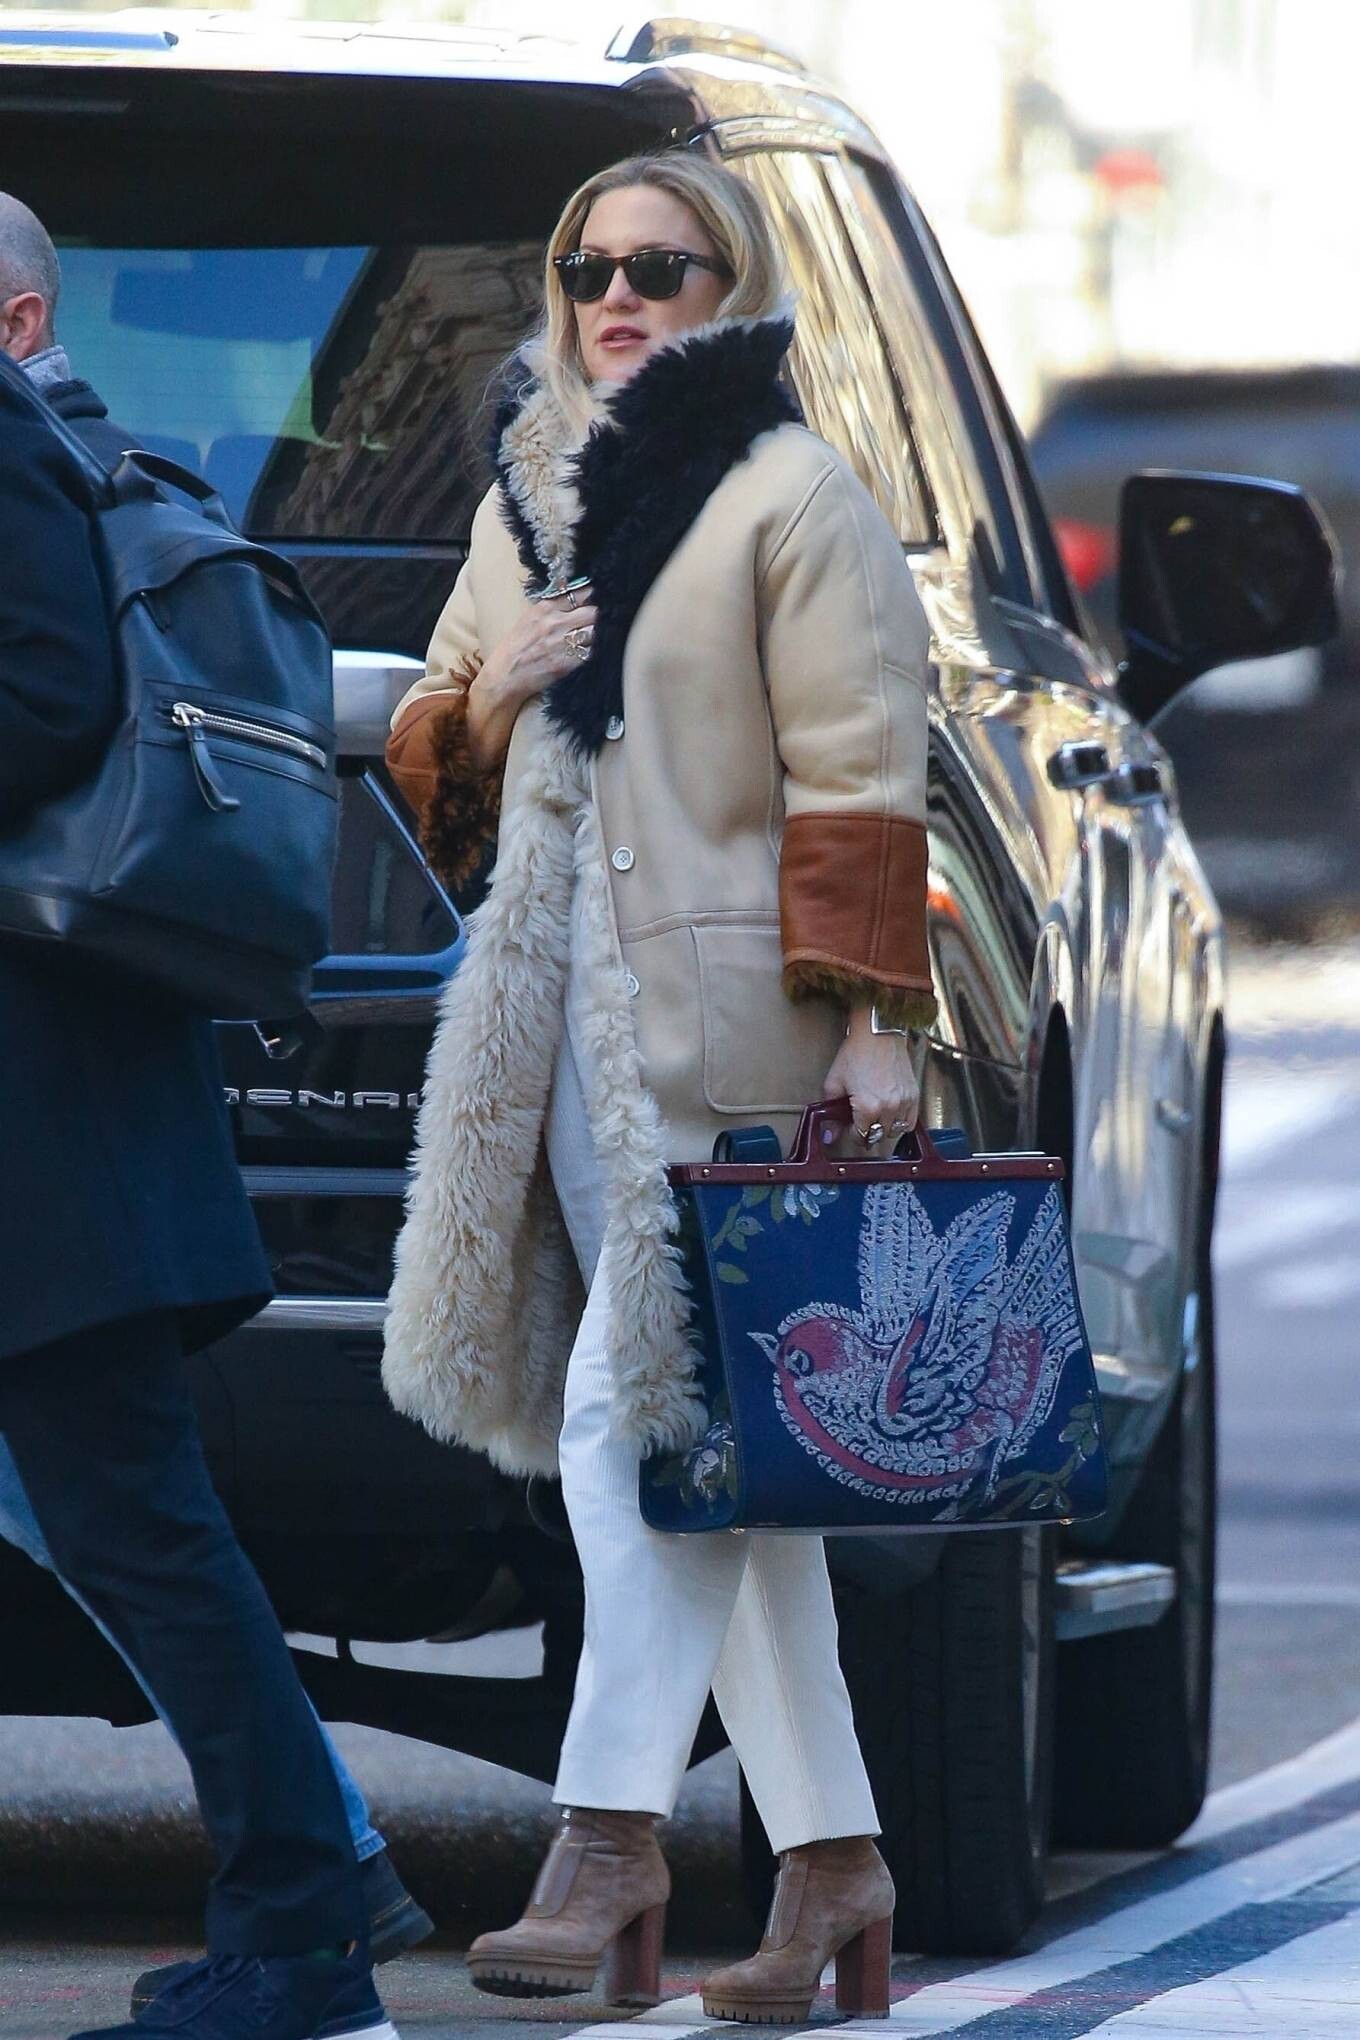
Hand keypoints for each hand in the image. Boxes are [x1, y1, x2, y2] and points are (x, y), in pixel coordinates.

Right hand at [481, 588, 598, 709]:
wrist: (505, 677)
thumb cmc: (514, 649)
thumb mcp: (528, 620)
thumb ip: (551, 608)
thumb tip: (574, 598)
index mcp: (545, 608)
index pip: (579, 594)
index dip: (591, 597)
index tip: (595, 600)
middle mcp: (555, 623)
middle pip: (593, 612)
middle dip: (597, 616)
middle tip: (597, 621)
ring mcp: (563, 643)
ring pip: (595, 633)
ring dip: (596, 635)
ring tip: (592, 638)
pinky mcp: (568, 663)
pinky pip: (591, 652)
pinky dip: (592, 651)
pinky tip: (587, 652)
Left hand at [822, 1010, 919, 1149]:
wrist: (877, 1033)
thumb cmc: (856, 1053)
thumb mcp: (834, 1082)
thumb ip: (831, 1111)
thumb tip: (829, 1134)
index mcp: (867, 1107)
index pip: (861, 1136)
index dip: (853, 1133)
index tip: (850, 1126)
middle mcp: (888, 1109)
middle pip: (878, 1137)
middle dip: (867, 1132)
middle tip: (861, 1121)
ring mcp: (904, 1103)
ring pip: (895, 1132)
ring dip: (884, 1129)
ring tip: (876, 1118)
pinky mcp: (914, 1095)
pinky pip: (910, 1122)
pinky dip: (901, 1124)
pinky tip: (891, 1116)